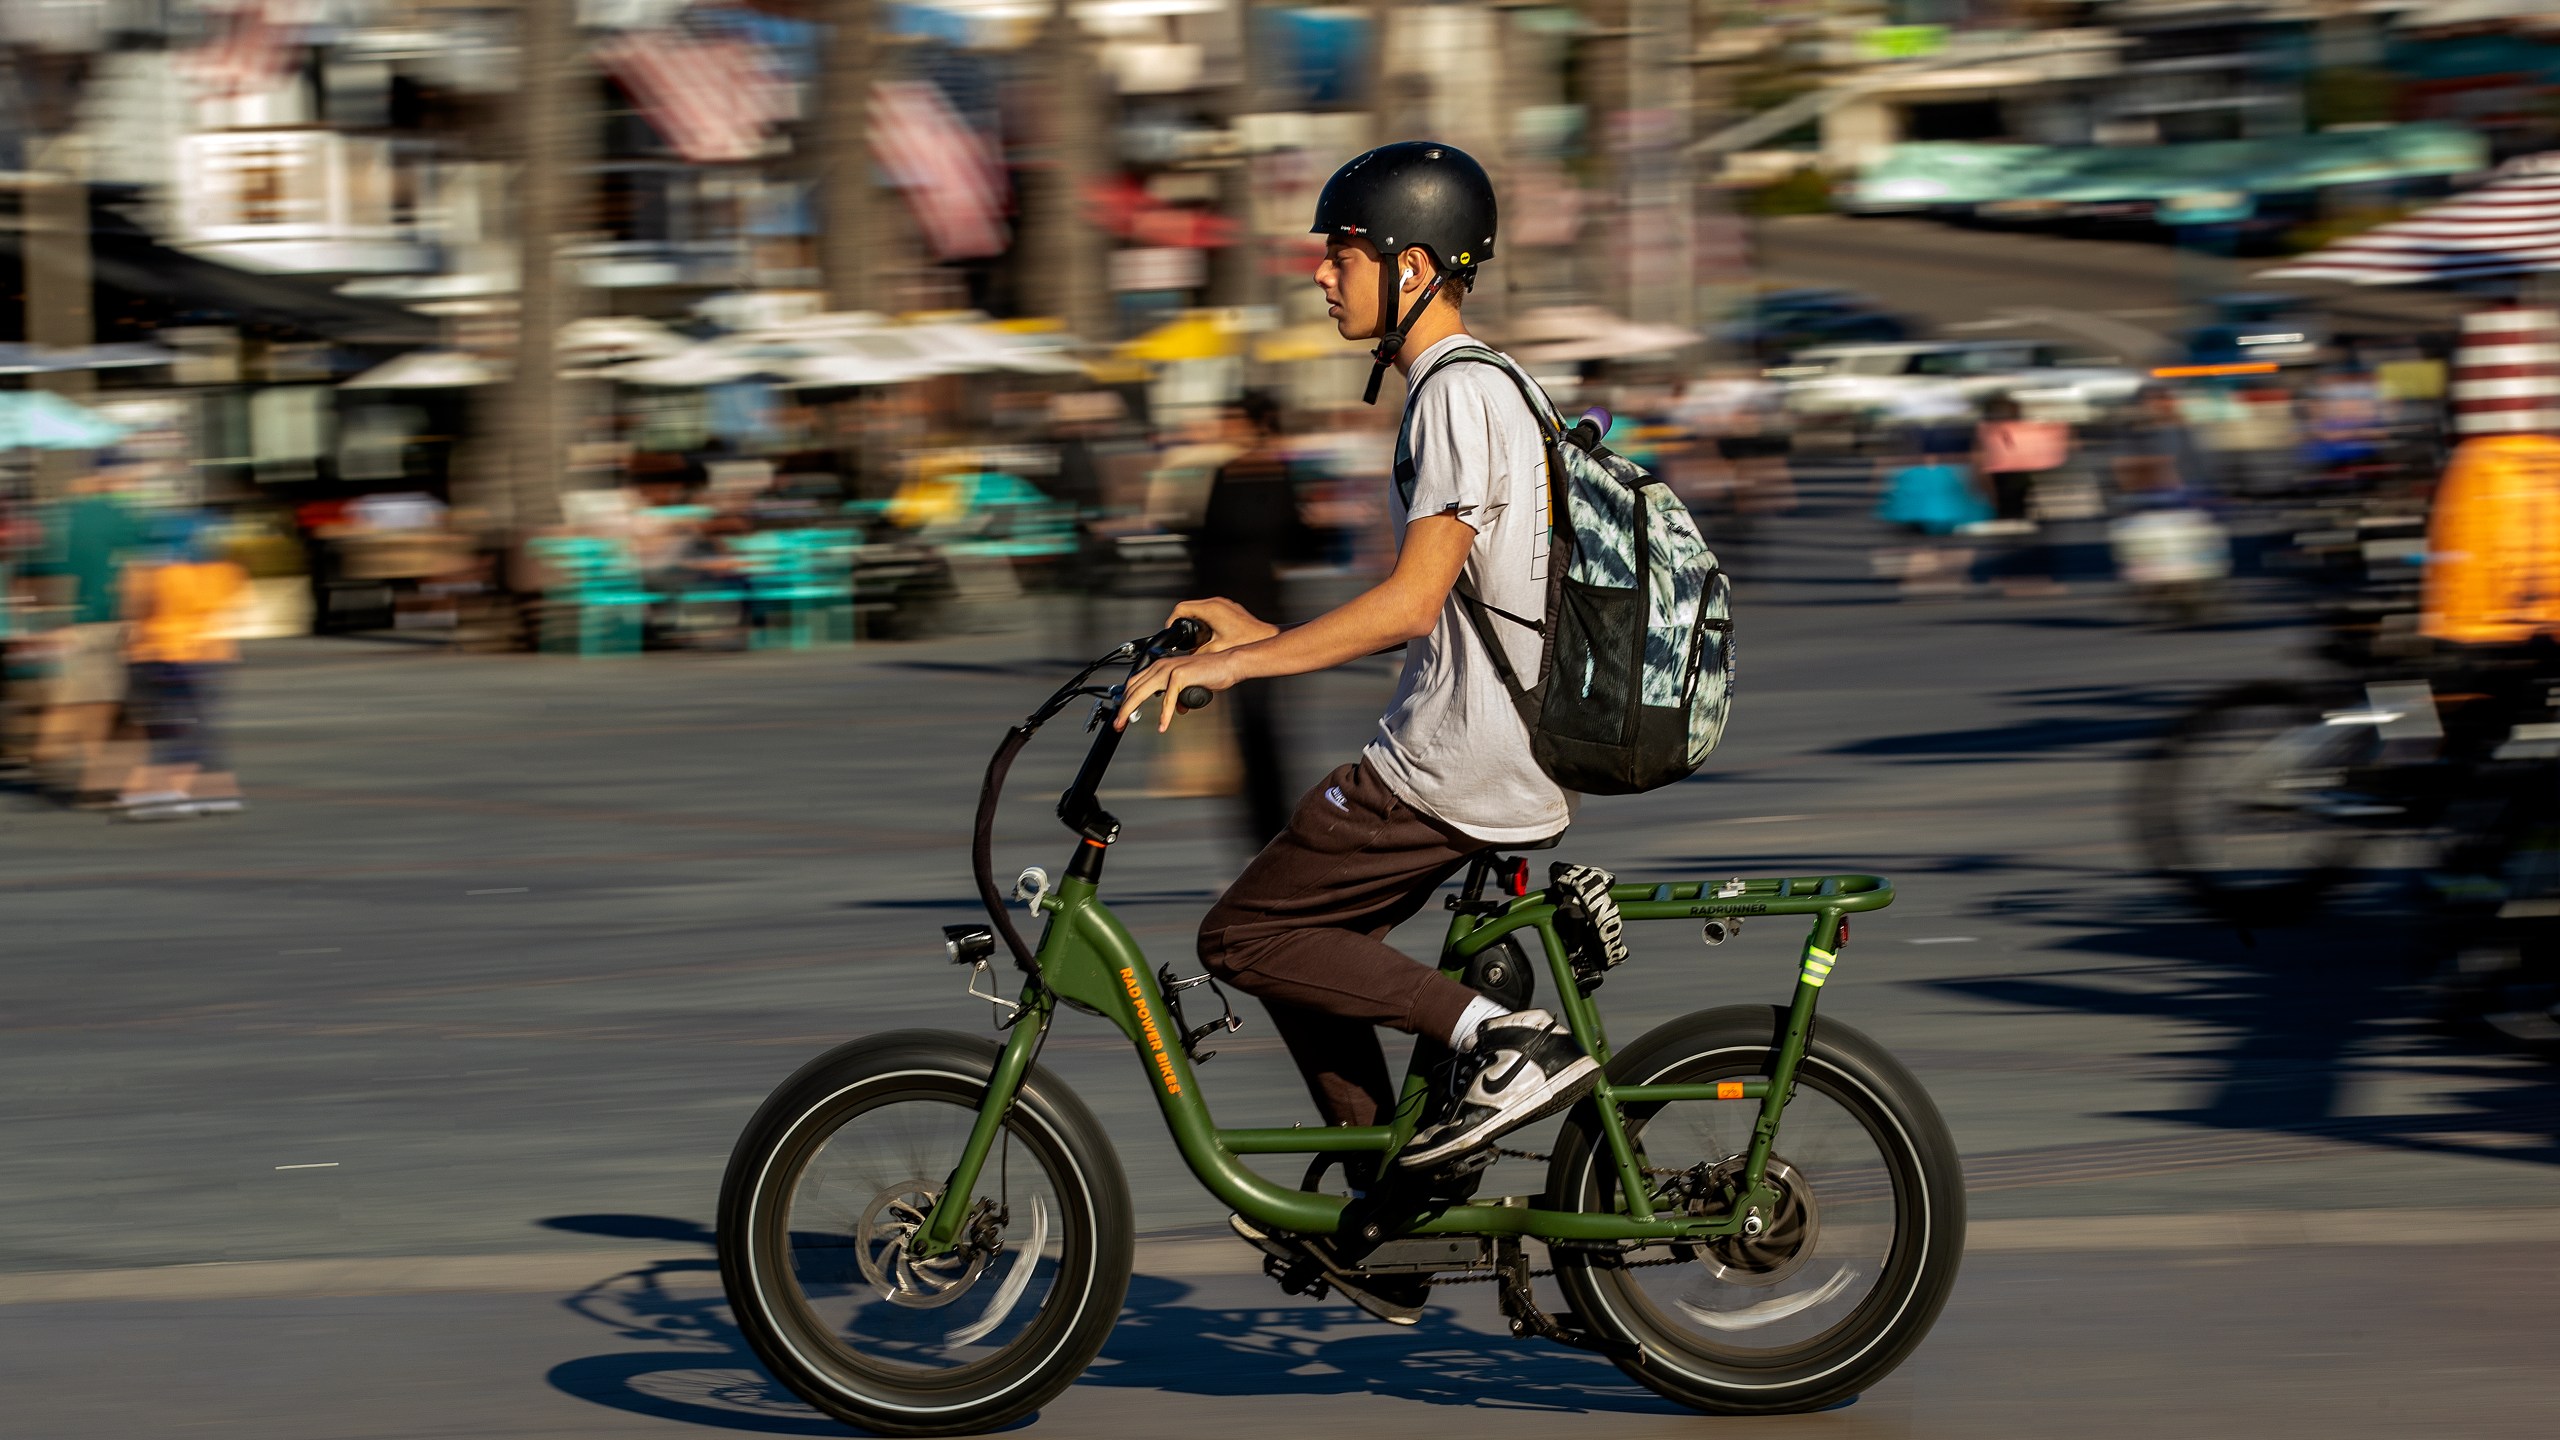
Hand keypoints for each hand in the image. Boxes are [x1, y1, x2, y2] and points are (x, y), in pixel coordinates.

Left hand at [1115, 648, 1244, 732]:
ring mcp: (1169, 670)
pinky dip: (1164, 715)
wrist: (1228, 664)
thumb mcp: (1188, 686)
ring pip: (1142, 693)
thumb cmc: (1211, 673)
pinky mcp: (1180, 676)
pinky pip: (1168, 700)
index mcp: (1160, 666)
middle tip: (1117, 724)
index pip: (1134, 683)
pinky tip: (1162, 726)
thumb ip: (1178, 696)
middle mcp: (1161, 665)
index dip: (1124, 699)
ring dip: (1130, 710)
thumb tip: (1176, 710)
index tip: (1121, 715)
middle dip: (1122, 708)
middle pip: (1133, 689)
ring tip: (1125, 724)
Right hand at [1165, 597, 1277, 653]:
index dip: (1172, 621)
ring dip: (1193, 622)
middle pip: (1189, 607)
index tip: (1171, 633)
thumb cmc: (1246, 642)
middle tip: (1180, 639)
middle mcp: (1216, 602)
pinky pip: (1209, 611)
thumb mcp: (1217, 650)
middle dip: (1182, 622)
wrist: (1266, 638)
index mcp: (1211, 609)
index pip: (1181, 608)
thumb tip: (1186, 658)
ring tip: (1192, 639)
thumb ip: (1198, 653)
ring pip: (1199, 609)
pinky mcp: (1229, 609)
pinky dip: (1203, 621)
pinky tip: (1206, 636)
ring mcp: (1223, 604)